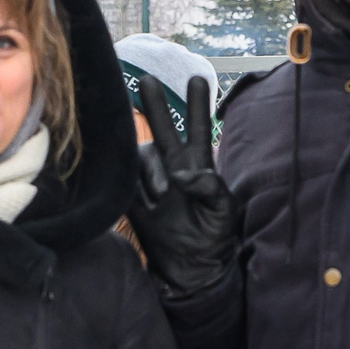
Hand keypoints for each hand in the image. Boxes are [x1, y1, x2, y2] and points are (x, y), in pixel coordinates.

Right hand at [124, 74, 238, 295]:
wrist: (191, 269)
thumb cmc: (213, 237)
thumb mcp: (223, 211)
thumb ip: (210, 187)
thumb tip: (183, 173)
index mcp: (199, 166)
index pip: (198, 129)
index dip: (197, 105)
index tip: (198, 79)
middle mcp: (173, 167)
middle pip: (164, 129)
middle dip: (156, 105)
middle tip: (147, 80)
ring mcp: (151, 181)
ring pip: (142, 156)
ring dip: (151, 170)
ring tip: (162, 195)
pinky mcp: (133, 198)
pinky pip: (126, 180)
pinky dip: (134, 186)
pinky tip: (147, 201)